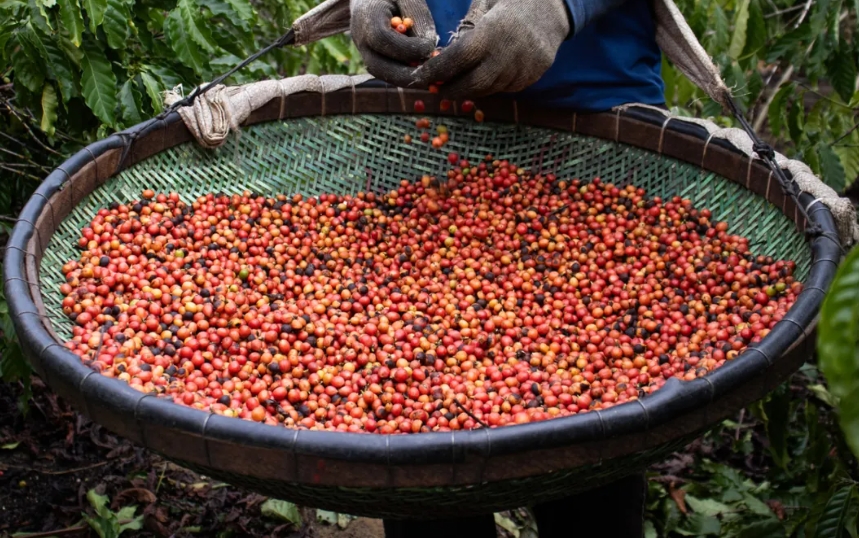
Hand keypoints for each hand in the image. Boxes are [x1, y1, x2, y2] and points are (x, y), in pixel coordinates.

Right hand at [350, 0, 437, 86]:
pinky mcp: (371, 57)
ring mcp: (363, 49)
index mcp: (367, 15)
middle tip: (433, 77)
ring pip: (381, 73)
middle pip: (378, 66)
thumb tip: (429, 49)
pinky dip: (405, 76)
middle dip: (407, 75)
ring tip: (431, 79)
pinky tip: (425, 74)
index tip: (430, 48)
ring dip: (407, 79)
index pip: (383, 38)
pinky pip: (386, 71)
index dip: (407, 48)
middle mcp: (360, 36)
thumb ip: (419, 18)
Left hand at [412, 0, 570, 97]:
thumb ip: (467, 26)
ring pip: (488, 89)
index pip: (458, 59)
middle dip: (450, 89)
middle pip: (472, 84)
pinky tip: (481, 78)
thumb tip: (444, 52)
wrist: (555, 7)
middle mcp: (508, 55)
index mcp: (493, 32)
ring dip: (468, 89)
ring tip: (453, 85)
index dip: (437, 71)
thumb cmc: (514, 0)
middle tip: (435, 88)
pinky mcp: (532, 77)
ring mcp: (523, 69)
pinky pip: (505, 88)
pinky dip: (489, 86)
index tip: (420, 77)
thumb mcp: (487, 2)